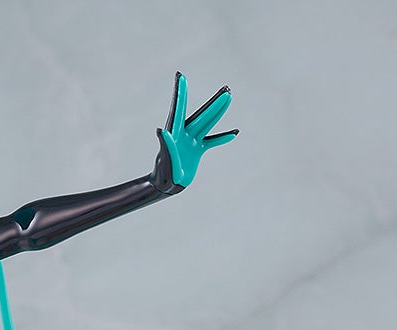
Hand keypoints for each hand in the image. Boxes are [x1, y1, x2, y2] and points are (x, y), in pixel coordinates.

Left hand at [152, 72, 237, 193]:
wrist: (166, 186)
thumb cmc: (163, 173)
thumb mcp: (165, 159)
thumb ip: (166, 145)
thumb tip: (162, 130)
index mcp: (175, 132)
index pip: (178, 108)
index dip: (180, 93)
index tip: (180, 76)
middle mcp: (184, 133)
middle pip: (201, 114)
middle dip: (214, 102)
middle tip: (226, 89)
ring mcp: (191, 141)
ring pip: (207, 122)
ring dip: (218, 111)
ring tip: (229, 97)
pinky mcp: (197, 150)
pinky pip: (211, 141)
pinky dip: (222, 137)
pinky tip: (234, 133)